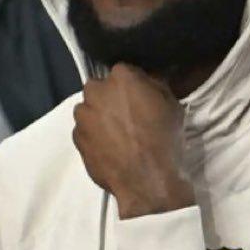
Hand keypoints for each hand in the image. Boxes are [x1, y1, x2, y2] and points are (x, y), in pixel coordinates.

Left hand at [73, 63, 194, 218]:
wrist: (146, 178)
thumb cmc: (164, 138)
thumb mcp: (173, 106)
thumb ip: (156, 87)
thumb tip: (149, 80)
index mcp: (122, 77)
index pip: (125, 71)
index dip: (134, 85)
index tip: (143, 97)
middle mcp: (96, 90)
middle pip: (102, 88)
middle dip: (112, 98)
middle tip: (129, 116)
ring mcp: (82, 115)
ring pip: (90, 109)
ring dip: (100, 116)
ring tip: (119, 134)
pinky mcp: (76, 137)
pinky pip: (85, 131)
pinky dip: (95, 136)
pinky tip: (111, 148)